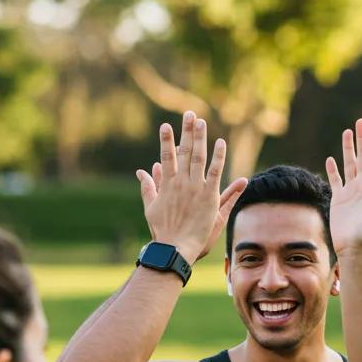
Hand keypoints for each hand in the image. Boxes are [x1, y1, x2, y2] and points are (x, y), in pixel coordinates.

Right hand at [135, 112, 247, 263]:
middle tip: (189, 115)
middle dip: (186, 132)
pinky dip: (217, 157)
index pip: (167, 157)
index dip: (167, 140)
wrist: (175, 246)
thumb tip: (141, 172)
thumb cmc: (162, 230)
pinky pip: (214, 172)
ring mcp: (195, 188)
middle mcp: (180, 182)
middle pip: (184, 151)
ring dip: (200, 138)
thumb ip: (147, 187)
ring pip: (199, 157)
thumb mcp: (150, 207)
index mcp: (167, 184)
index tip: (166, 126)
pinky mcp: (208, 196)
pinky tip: (220, 143)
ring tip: (201, 122)